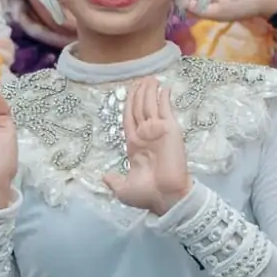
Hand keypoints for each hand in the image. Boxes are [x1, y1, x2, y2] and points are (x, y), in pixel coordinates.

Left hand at [101, 78, 190, 215]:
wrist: (165, 197)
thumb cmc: (147, 194)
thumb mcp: (123, 189)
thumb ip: (114, 181)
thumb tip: (105, 177)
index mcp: (134, 144)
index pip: (129, 118)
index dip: (129, 103)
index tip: (130, 91)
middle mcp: (145, 134)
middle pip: (140, 108)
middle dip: (140, 93)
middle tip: (142, 79)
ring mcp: (158, 131)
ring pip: (151, 105)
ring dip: (150, 91)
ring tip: (150, 78)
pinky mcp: (171, 130)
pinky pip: (166, 110)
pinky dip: (164, 98)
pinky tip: (163, 88)